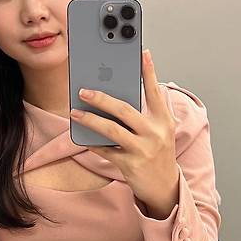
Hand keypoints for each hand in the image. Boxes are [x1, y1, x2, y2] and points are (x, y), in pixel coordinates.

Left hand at [70, 49, 179, 218]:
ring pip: (111, 130)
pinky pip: (106, 150)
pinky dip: (93, 142)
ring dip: (90, 119)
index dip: (149, 71)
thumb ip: (145, 113)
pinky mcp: (130, 164)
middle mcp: (155, 133)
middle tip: (83, 90)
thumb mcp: (159, 131)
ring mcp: (143, 149)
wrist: (165, 187)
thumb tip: (116, 97)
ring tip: (75, 112)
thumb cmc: (158, 153)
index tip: (143, 52)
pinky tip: (82, 136)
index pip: (155, 92)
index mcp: (163, 120)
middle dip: (102, 98)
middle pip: (125, 110)